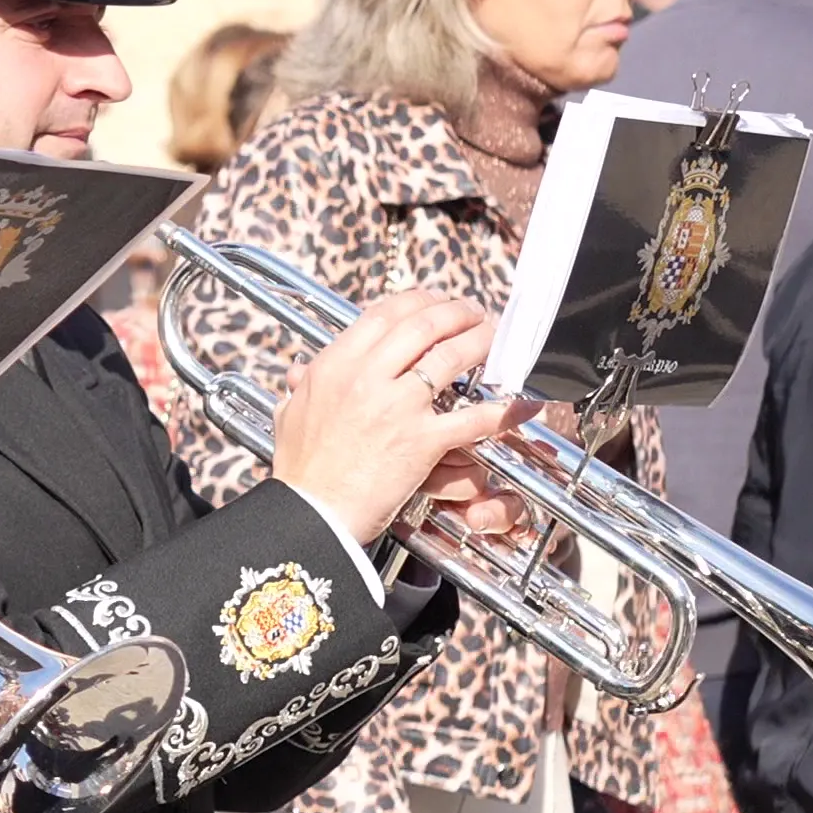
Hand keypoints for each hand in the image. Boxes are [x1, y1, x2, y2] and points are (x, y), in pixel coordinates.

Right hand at [264, 288, 530, 543]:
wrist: (311, 512)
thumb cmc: (301, 470)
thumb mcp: (290, 415)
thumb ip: (299, 389)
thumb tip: (298, 375)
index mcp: (334, 366)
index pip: (383, 314)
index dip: (418, 301)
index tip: (436, 302)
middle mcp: (366, 377)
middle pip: (423, 325)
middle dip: (457, 312)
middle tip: (474, 313)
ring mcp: (397, 407)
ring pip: (451, 357)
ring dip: (481, 342)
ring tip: (496, 339)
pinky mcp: (422, 440)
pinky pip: (473, 418)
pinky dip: (504, 409)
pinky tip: (522, 402)